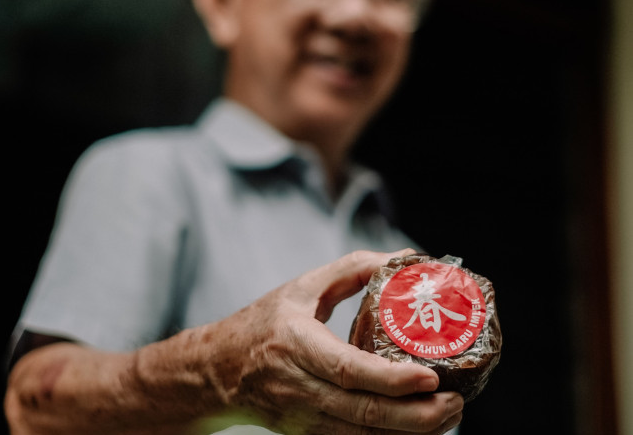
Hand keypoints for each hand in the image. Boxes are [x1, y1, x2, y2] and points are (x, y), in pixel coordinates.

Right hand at [195, 248, 463, 433]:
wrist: (217, 371)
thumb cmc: (262, 324)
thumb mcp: (302, 288)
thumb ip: (353, 268)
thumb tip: (404, 257)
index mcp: (294, 344)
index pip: (346, 369)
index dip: (390, 379)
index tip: (430, 377)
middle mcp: (298, 387)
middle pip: (362, 412)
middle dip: (416, 416)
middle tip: (456, 402)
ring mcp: (301, 418)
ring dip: (411, 433)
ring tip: (449, 416)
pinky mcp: (306, 434)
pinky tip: (418, 430)